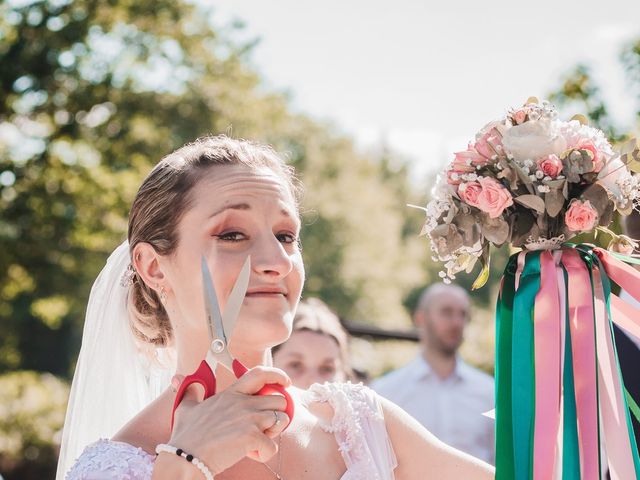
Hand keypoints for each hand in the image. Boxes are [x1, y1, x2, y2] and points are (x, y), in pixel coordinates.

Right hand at [169, 366, 291, 474]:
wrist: (184, 458)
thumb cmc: (185, 435)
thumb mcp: (185, 407)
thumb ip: (190, 392)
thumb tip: (179, 379)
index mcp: (231, 393)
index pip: (260, 374)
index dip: (277, 375)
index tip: (285, 382)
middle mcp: (243, 403)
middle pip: (279, 400)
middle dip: (276, 413)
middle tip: (262, 427)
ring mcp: (249, 419)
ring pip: (281, 420)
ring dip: (273, 432)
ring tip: (256, 440)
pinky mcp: (252, 437)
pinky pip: (273, 446)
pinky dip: (265, 454)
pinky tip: (250, 454)